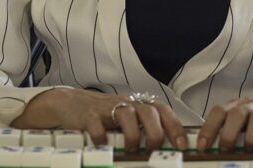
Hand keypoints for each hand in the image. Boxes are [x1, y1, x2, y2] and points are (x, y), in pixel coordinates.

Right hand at [13, 88, 186, 152]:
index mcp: (137, 106)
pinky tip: (102, 145)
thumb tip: (167, 147)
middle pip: (148, 111)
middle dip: (154, 132)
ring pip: (126, 114)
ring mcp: (107, 108)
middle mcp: (125, 104)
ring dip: (132, 134)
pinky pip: (97, 124)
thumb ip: (143, 129)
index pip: (162, 111)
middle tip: (153, 148)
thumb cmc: (104, 116)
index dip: (174, 126)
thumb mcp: (126, 120)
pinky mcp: (88, 114)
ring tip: (130, 149)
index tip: (181, 144)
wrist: (71, 104)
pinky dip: (101, 136)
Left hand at [197, 91, 252, 151]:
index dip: (208, 128)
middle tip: (225, 149)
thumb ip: (230, 131)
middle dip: (228, 133)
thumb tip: (210, 151)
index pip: (218, 112)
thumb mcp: (244, 121)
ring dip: (252, 135)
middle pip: (236, 114)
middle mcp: (252, 106)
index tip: (202, 145)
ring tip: (250, 149)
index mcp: (237, 106)